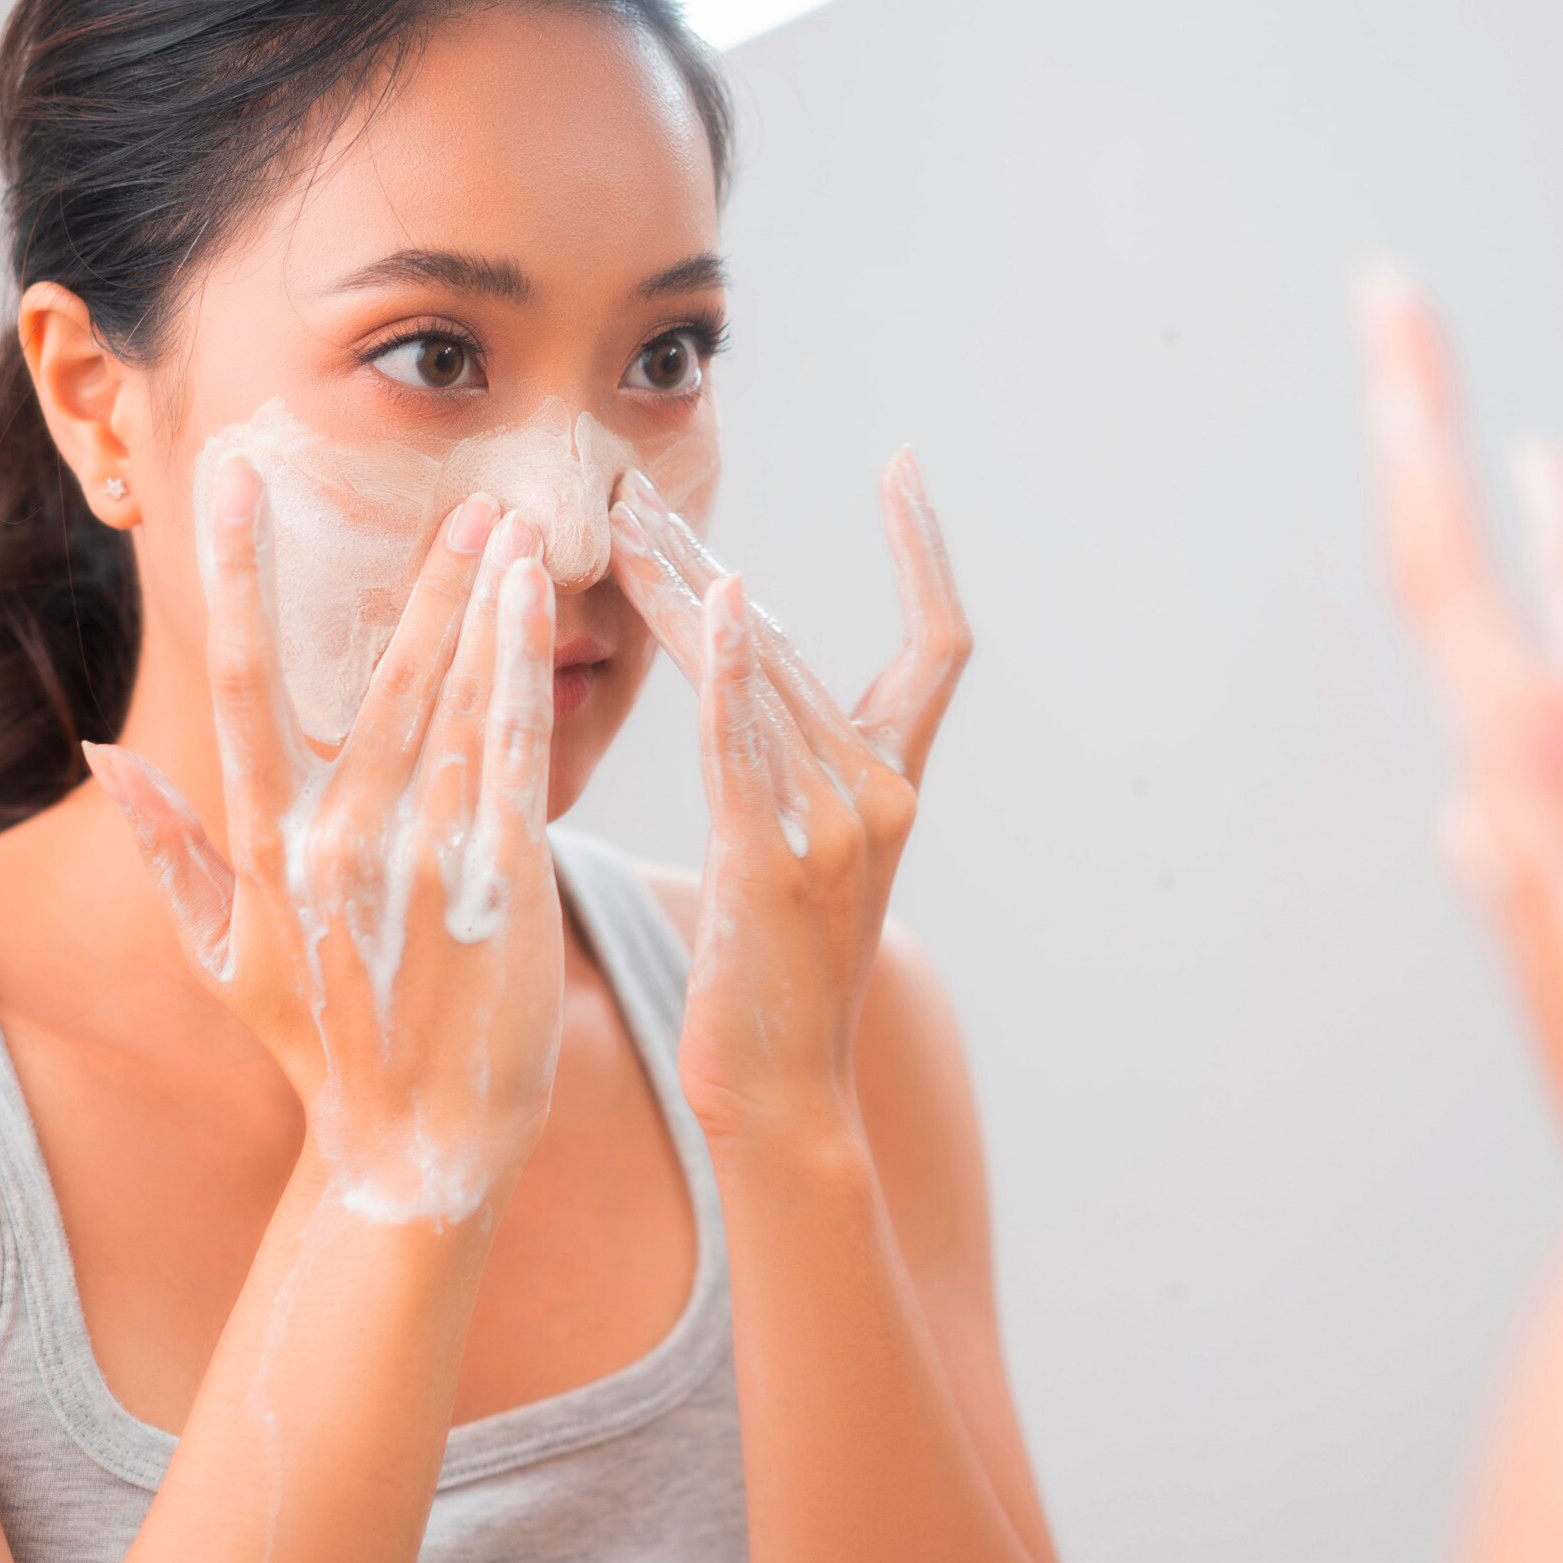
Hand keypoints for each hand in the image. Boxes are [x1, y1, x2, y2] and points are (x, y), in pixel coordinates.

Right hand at [85, 470, 564, 1225]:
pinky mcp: (499, 883)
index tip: (234, 485)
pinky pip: (512, 755)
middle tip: (455, 491)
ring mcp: (422, 860)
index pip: (238, 684)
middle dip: (418, 578)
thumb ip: (170, 851)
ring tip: (510, 527)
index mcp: (267, 848)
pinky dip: (525, 675)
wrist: (414, 1148)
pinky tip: (540, 612)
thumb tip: (102, 757)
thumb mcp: (222, 961)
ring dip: (484, 607)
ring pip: (455, 703)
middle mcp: (338, 840)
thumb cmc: (323, 1050)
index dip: (235, 577)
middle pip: (378, 677)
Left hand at [608, 460, 972, 1147]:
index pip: (941, 643)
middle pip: (802, 641)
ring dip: (689, 593)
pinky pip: (753, 743)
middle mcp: (882, 792)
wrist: (784, 1095)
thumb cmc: (771, 981)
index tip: (906, 468)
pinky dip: (740, 667)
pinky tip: (724, 597)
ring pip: (765, 675)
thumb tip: (746, 678)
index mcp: (894, 786)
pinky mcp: (780, 858)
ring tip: (622, 527)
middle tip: (638, 494)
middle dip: (713, 563)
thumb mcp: (797, 858)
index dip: (928, 552)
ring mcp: (841, 825)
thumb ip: (787, 769)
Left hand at [1359, 268, 1562, 1166]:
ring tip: (1503, 418)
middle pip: (1490, 584)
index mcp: (1545, 814)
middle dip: (1441, 437)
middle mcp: (1535, 812)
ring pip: (1561, 636)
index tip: (1383, 310)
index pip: (1453, 592)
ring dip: (1561, 514)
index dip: (1415, 438)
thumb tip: (1526, 722)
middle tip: (1386, 299)